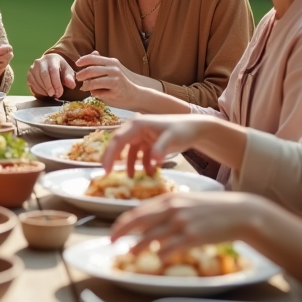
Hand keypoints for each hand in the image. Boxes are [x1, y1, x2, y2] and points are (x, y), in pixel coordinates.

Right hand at [27, 53, 74, 98]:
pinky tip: (46, 93)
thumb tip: (71, 85)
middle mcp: (40, 61)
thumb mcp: (68, 71)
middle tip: (55, 95)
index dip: (56, 83)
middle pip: (44, 75)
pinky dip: (39, 91)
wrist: (50, 66)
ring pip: (37, 80)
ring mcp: (33, 68)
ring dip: (45, 90)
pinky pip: (33, 84)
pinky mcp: (29, 74)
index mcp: (52, 59)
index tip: (60, 92)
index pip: (53, 70)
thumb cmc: (60, 69)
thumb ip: (70, 78)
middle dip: (50, 87)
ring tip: (52, 94)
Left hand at [74, 51, 139, 107]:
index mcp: (112, 62)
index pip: (93, 58)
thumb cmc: (120, 82)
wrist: (135, 95)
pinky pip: (98, 93)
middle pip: (91, 70)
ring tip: (84, 88)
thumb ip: (102, 62)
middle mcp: (114, 69)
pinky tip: (96, 94)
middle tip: (78, 78)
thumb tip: (93, 52)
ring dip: (86, 86)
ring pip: (93, 82)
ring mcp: (115, 80)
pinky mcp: (115, 91)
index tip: (76, 64)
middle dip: (81, 75)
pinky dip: (94, 94)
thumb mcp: (112, 69)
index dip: (82, 60)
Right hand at [101, 115, 219, 176]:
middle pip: (119, 144)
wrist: (195, 128)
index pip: (118, 139)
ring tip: (131, 178)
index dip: (110, 154)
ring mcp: (141, 136)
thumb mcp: (172, 138)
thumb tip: (152, 159)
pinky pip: (139, 155)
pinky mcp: (147, 143)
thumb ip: (160, 148)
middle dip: (113, 159)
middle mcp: (136, 128)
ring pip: (129, 151)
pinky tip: (149, 172)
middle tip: (108, 174)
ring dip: (130, 164)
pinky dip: (142, 164)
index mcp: (137, 124)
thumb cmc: (183, 129)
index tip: (106, 169)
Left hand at [110, 191, 262, 258]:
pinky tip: (157, 258)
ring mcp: (182, 223)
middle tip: (111, 242)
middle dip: (122, 232)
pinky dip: (161, 254)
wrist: (239, 213)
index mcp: (170, 199)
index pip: (138, 211)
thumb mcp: (187, 202)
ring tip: (130, 253)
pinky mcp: (194, 237)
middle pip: (139, 221)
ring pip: (152, 237)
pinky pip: (171, 248)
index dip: (123, 222)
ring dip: (138, 246)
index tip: (114, 231)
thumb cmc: (212, 209)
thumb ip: (168, 209)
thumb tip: (149, 222)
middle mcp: (173, 209)